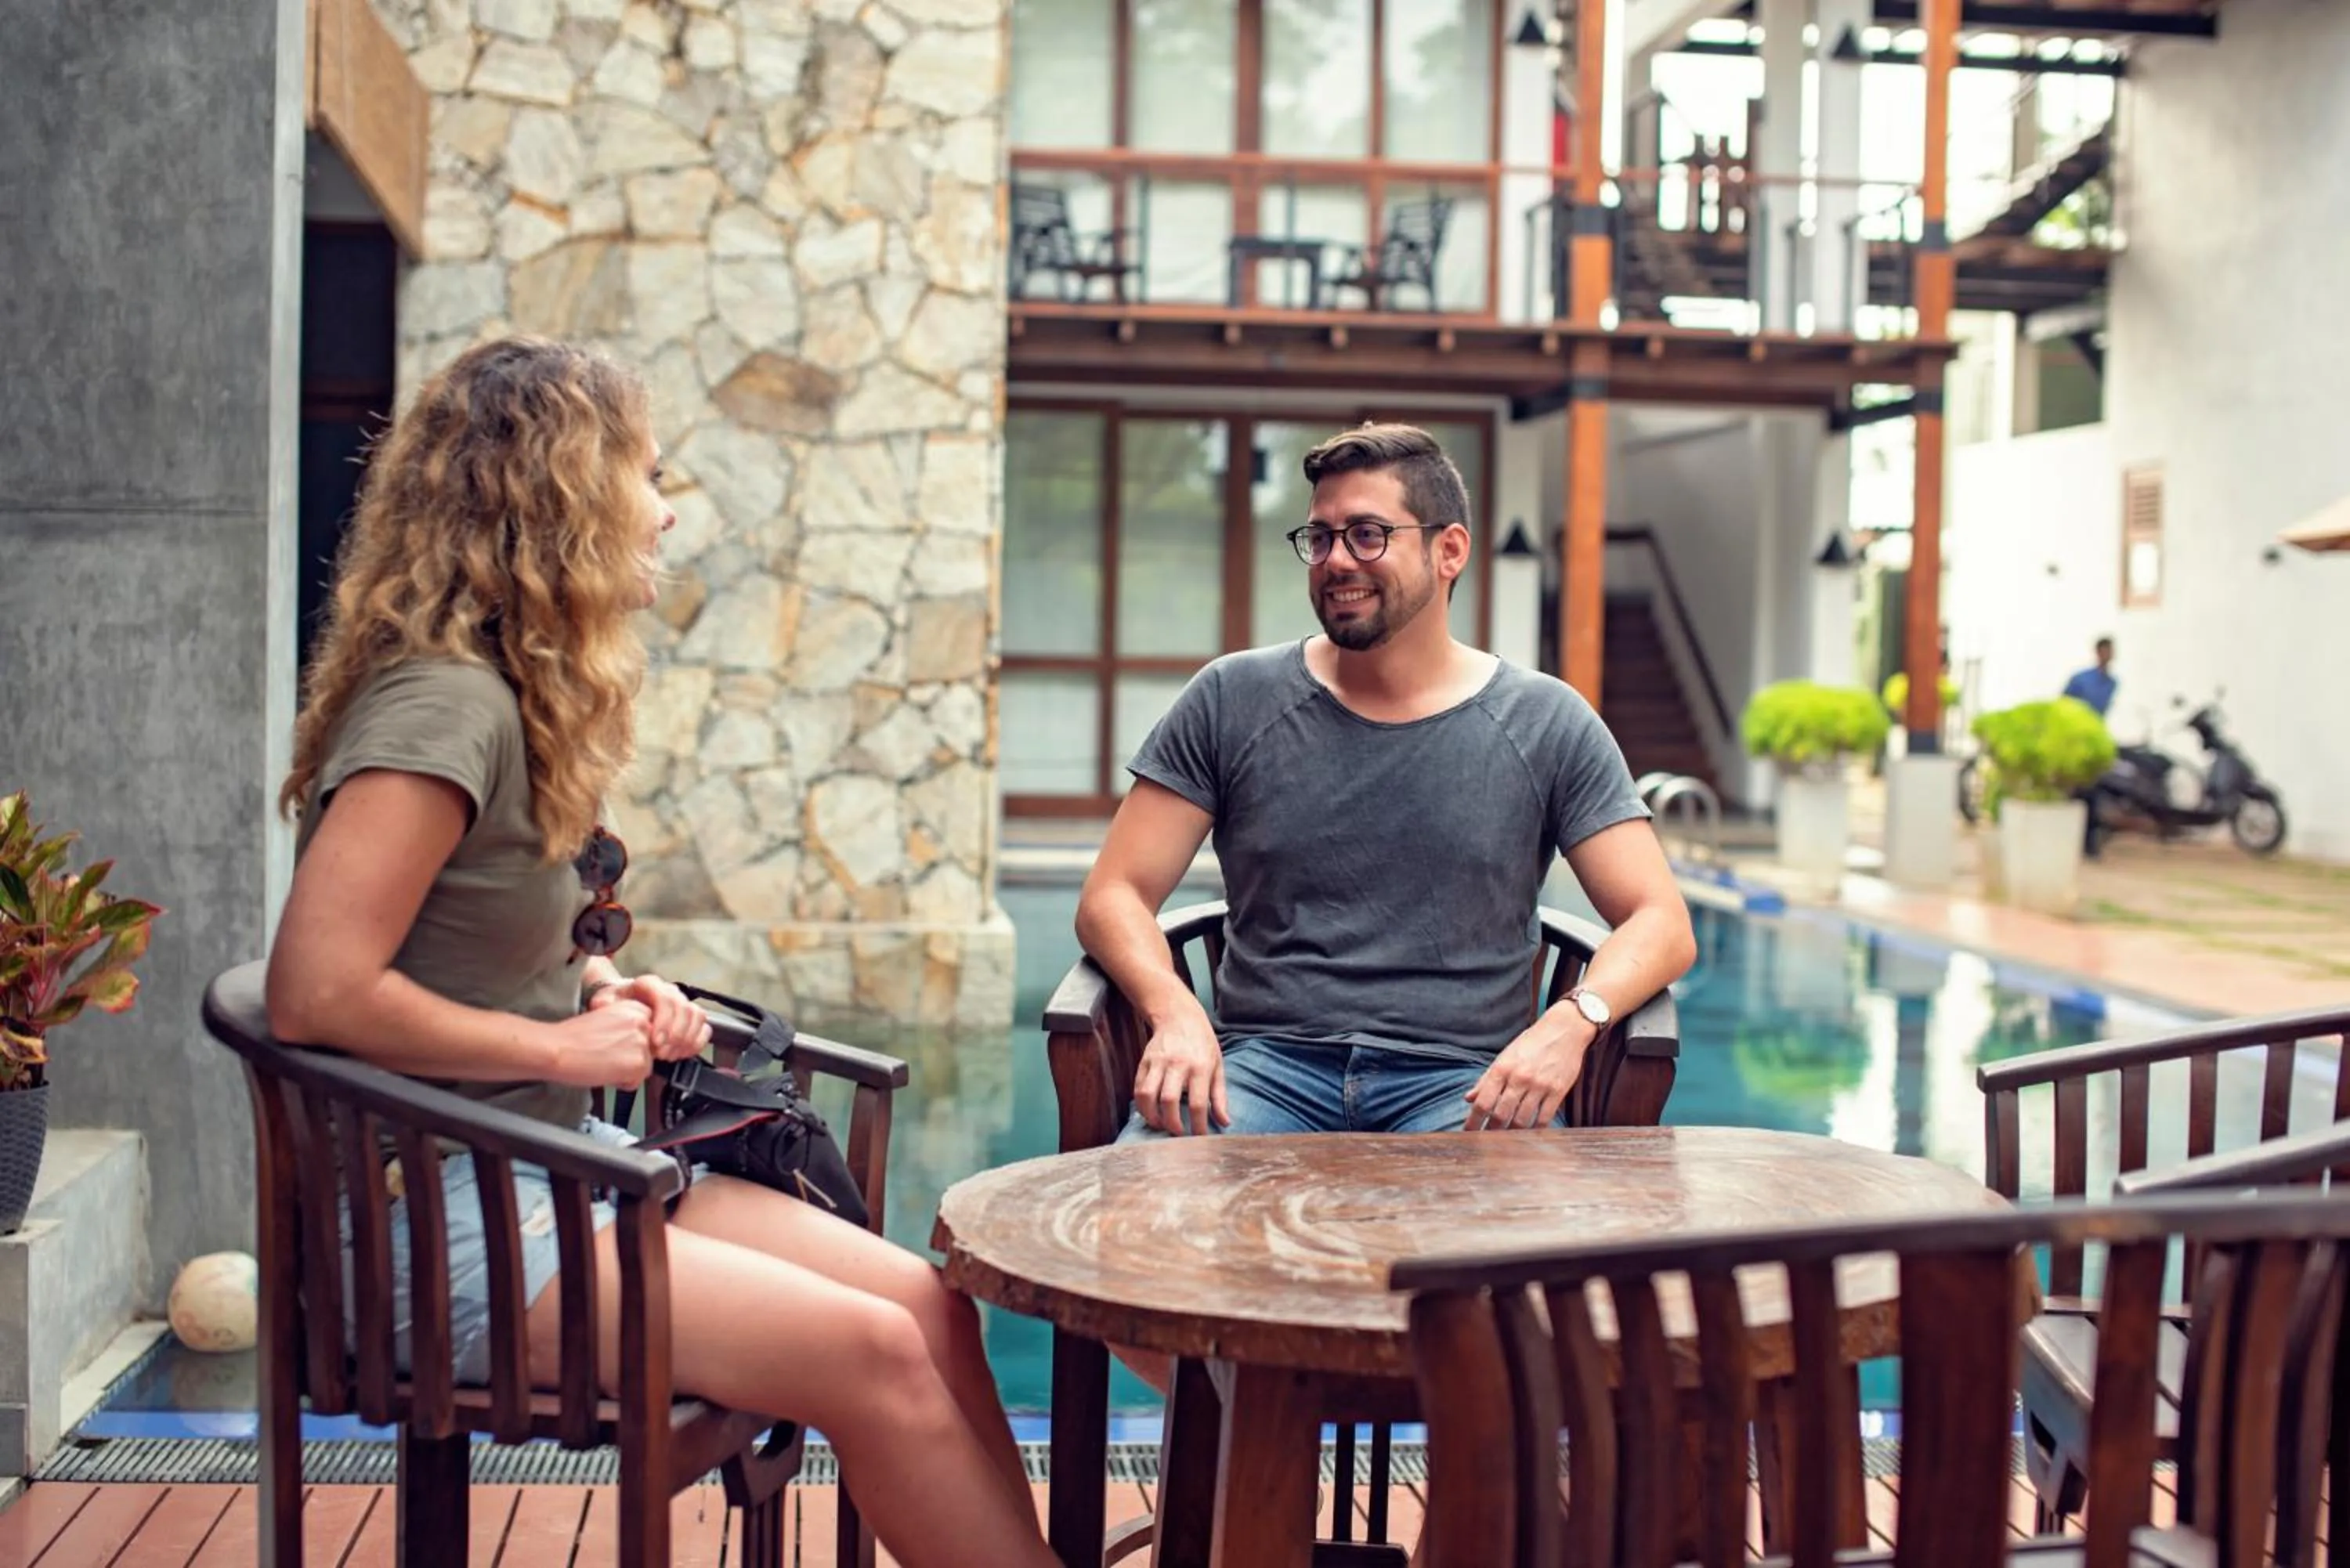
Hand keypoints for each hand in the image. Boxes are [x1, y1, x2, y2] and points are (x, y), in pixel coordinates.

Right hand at [544, 1001, 656, 1090]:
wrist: (557, 1048)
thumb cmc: (572, 1038)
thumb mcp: (606, 1020)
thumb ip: (627, 1028)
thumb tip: (639, 1045)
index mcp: (634, 1007)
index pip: (648, 1032)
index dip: (630, 1044)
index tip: (614, 1046)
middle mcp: (642, 1021)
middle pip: (649, 1050)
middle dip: (630, 1058)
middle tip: (605, 1056)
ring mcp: (642, 1042)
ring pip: (645, 1067)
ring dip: (626, 1071)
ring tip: (602, 1064)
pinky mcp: (638, 1062)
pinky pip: (637, 1081)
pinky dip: (622, 1083)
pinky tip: (604, 1073)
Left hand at [587, 974, 711, 1061]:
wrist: (623, 1003)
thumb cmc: (614, 1004)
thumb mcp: (603, 1001)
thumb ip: (604, 1004)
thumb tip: (607, 1010)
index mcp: (648, 984)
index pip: (666, 998)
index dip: (665, 1021)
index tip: (656, 1042)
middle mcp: (668, 990)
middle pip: (685, 1009)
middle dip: (676, 1035)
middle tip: (662, 1054)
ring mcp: (682, 1002)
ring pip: (697, 1016)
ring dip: (687, 1039)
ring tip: (670, 1055)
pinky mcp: (690, 1016)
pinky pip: (704, 1026)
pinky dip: (697, 1041)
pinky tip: (683, 1052)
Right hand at [1131, 1005, 1228, 1136]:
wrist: (1179, 1015)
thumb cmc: (1202, 1043)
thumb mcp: (1218, 1066)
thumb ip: (1220, 1096)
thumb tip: (1224, 1122)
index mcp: (1200, 1067)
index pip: (1198, 1103)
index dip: (1198, 1125)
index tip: (1199, 1137)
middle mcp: (1177, 1064)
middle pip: (1168, 1100)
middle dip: (1172, 1123)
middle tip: (1177, 1134)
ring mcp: (1157, 1062)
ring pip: (1147, 1095)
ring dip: (1152, 1116)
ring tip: (1161, 1125)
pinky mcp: (1144, 1061)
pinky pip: (1137, 1088)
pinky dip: (1142, 1105)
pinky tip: (1151, 1112)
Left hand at [1463, 1022, 1591, 1130]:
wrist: (1564, 1029)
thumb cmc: (1531, 1043)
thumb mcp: (1504, 1056)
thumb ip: (1486, 1079)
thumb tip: (1468, 1098)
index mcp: (1502, 1068)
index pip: (1483, 1101)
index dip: (1473, 1121)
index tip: (1468, 1133)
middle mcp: (1519, 1078)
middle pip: (1500, 1114)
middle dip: (1491, 1132)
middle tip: (1487, 1143)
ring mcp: (1539, 1085)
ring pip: (1522, 1120)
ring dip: (1512, 1134)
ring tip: (1507, 1141)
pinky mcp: (1558, 1091)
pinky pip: (1544, 1118)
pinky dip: (1535, 1130)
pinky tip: (1529, 1134)